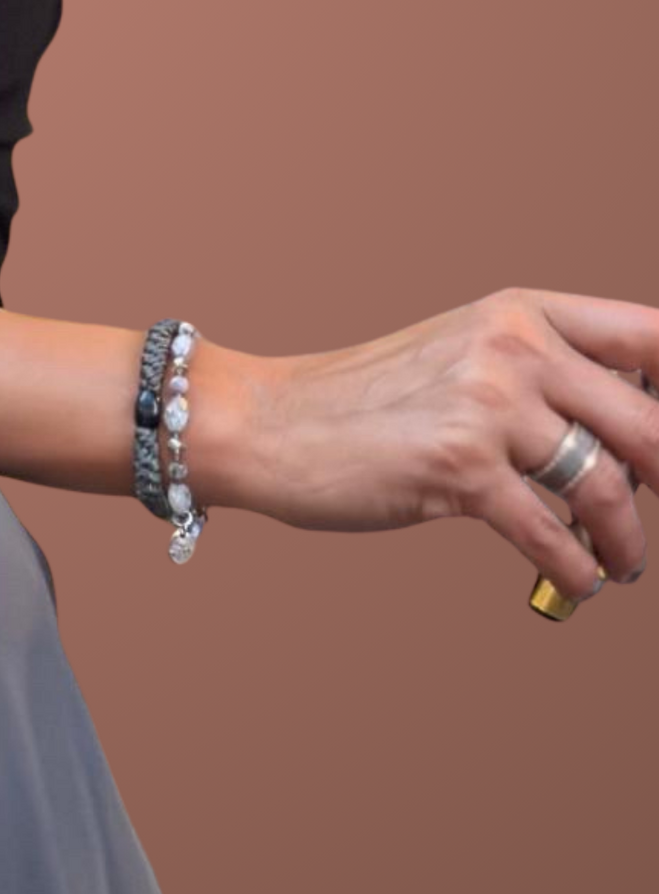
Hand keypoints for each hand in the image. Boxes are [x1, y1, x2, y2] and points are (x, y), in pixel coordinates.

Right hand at [233, 287, 656, 600]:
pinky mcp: (458, 468)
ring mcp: (486, 405)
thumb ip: (542, 377)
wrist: (272, 422)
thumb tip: (638, 441)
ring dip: (626, 543)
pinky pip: (555, 537)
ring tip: (619, 562)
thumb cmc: (370, 402)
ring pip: (607, 488)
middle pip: (647, 424)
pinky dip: (579, 572)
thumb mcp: (464, 357)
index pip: (648, 337)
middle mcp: (512, 345)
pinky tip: (577, 581)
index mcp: (520, 312)